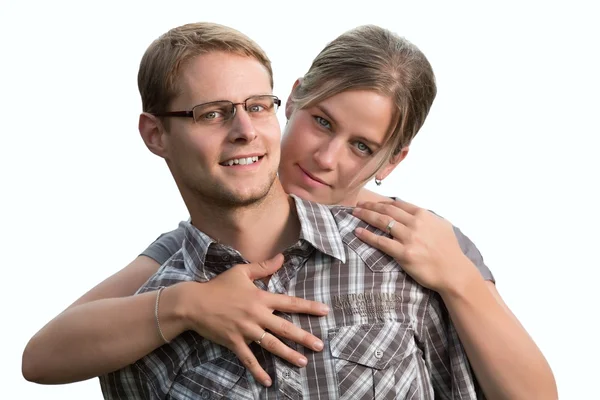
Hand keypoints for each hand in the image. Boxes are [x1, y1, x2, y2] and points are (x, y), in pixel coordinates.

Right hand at [179, 254, 327, 386]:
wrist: (194, 303)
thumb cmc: (218, 286)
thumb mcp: (241, 272)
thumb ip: (263, 267)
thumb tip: (282, 258)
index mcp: (260, 298)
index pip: (289, 303)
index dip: (308, 307)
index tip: (325, 311)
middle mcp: (256, 316)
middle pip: (285, 328)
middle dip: (304, 337)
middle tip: (319, 346)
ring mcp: (246, 331)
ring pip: (271, 345)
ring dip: (288, 354)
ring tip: (303, 362)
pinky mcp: (234, 342)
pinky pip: (248, 359)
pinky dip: (258, 371)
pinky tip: (268, 381)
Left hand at [352, 199, 475, 292]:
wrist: (453, 271)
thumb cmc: (449, 250)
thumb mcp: (442, 226)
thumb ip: (427, 217)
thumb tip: (413, 212)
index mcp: (423, 215)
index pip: (397, 204)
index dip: (382, 202)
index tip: (371, 202)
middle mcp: (415, 223)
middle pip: (386, 211)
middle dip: (370, 207)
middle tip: (358, 206)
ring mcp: (409, 238)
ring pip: (381, 222)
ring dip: (366, 216)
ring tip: (354, 214)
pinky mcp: (404, 253)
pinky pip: (381, 242)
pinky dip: (368, 236)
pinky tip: (358, 232)